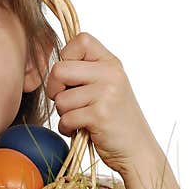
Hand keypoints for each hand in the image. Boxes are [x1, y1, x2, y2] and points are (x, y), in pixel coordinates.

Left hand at [46, 31, 160, 177]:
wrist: (137, 149)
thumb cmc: (114, 119)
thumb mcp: (106, 85)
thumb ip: (85, 70)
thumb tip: (52, 64)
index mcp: (111, 62)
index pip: (80, 39)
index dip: (65, 56)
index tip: (70, 77)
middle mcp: (111, 74)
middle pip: (59, 69)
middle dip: (55, 89)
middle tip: (67, 102)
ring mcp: (107, 94)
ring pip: (60, 99)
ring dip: (64, 113)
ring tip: (81, 118)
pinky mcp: (100, 115)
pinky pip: (66, 118)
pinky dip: (67, 128)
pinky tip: (81, 130)